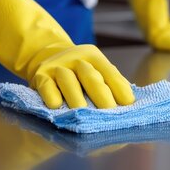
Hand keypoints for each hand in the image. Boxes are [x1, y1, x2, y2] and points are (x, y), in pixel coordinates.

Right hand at [0, 0, 134, 108]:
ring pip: (68, 81)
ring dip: (76, 98)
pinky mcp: (40, 75)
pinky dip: (51, 96)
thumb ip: (110, 82)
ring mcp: (57, 66)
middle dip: (101, 95)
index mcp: (94, 56)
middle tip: (110, 113)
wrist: (44, 54)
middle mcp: (76, 58)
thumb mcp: (94, 69)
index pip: (109, 72)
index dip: (119, 88)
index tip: (128, 104)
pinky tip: (57, 106)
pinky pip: (46, 85)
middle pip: (90, 76)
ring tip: (84, 114)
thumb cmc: (77, 71)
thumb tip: (130, 103)